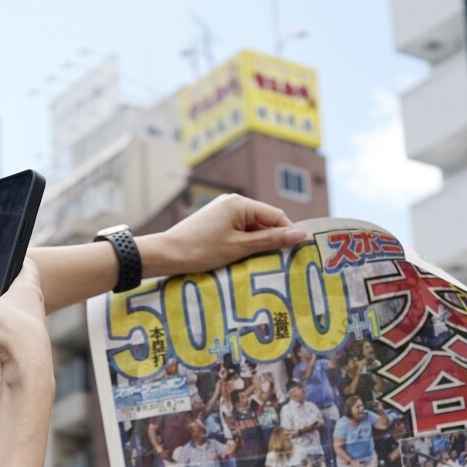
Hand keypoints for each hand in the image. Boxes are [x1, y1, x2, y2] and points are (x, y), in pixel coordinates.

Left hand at [142, 194, 303, 276]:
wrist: (166, 254)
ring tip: (262, 264)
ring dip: (258, 244)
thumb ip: (271, 241)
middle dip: (273, 241)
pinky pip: (239, 230)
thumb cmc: (201, 250)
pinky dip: (245, 243)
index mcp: (240, 203)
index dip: (288, 234)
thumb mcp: (239, 247)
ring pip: (252, 228)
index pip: (276, 216)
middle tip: (282, 263)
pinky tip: (244, 259)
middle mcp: (233, 201)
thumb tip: (301, 234)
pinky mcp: (216, 221)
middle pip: (265, 221)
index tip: (298, 254)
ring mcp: (223, 210)